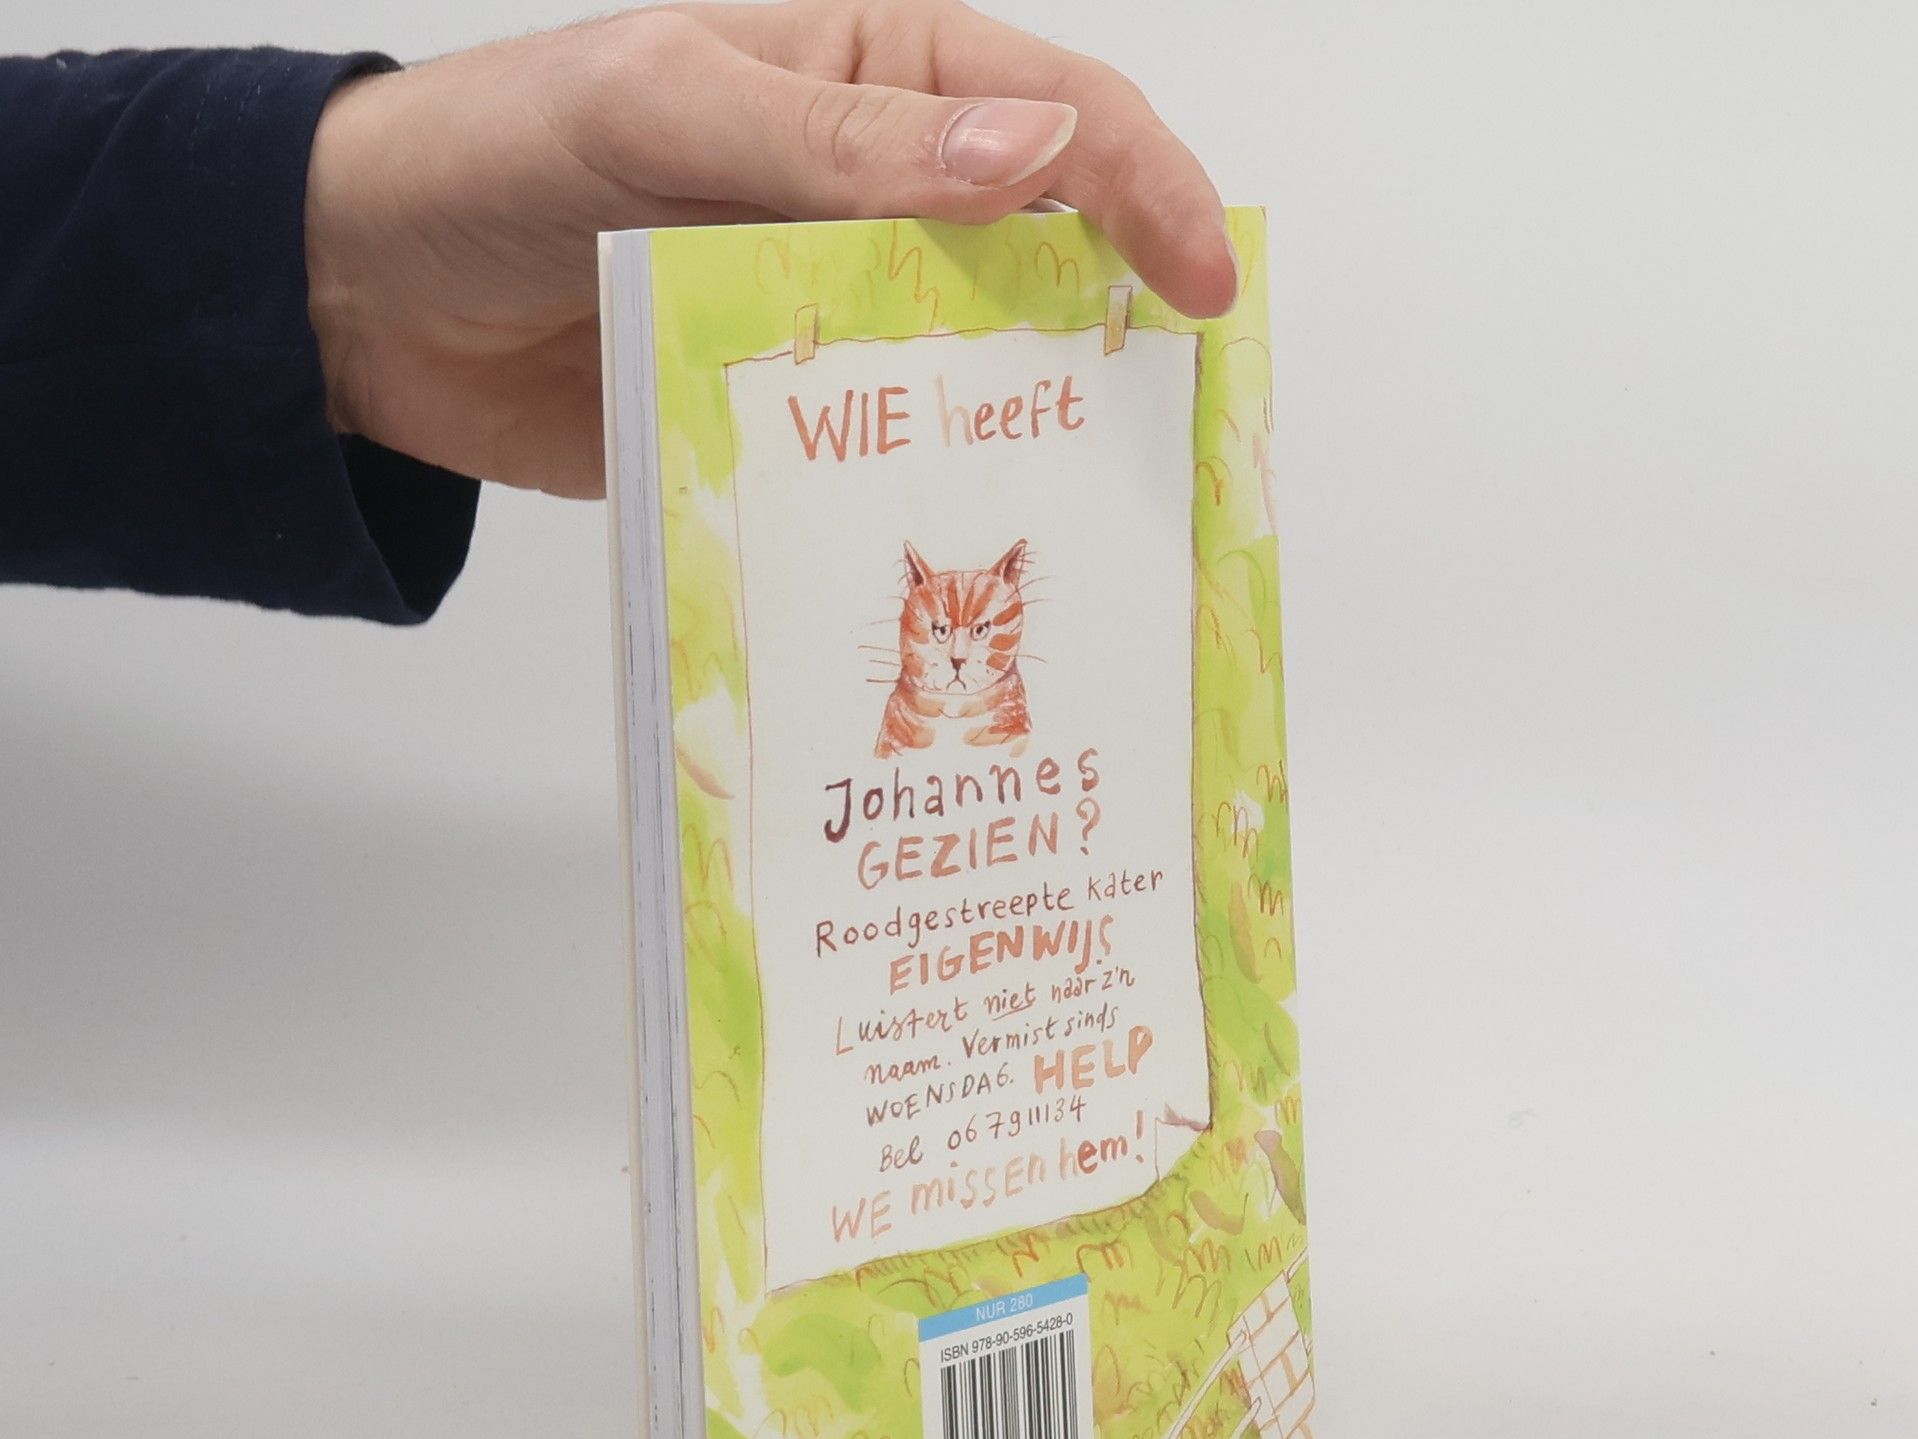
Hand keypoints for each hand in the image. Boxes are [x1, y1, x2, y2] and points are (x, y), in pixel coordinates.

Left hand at [304, 1, 1236, 498]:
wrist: (370, 296)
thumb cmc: (503, 154)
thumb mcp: (671, 111)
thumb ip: (842, 144)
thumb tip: (1033, 160)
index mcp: (872, 78)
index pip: (1055, 115)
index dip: (1148, 190)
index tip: (1206, 287)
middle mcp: (873, 199)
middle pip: (1043, 253)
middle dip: (1120, 322)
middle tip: (1180, 417)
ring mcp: (836, 316)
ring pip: (973, 368)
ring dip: (1029, 425)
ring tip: (1093, 501)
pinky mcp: (791, 419)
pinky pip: (882, 456)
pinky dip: (927, 494)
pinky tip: (963, 542)